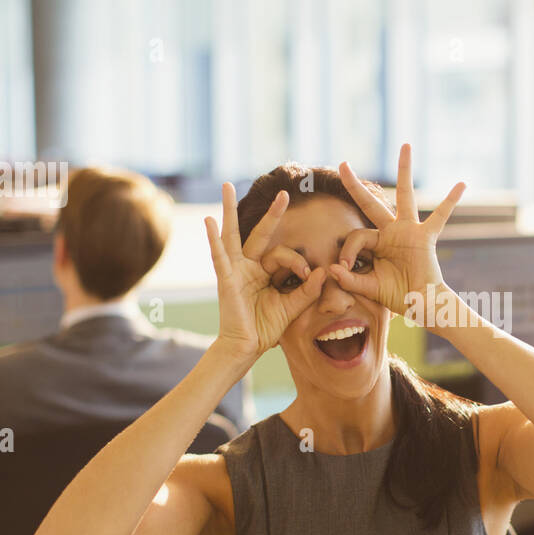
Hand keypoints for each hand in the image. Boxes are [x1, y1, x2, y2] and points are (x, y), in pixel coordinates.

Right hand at [204, 183, 327, 359]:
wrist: (247, 347)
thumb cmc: (265, 327)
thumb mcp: (292, 306)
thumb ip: (307, 290)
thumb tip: (324, 271)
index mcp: (263, 271)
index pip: (283, 254)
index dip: (298, 263)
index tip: (308, 276)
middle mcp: (248, 266)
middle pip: (259, 233)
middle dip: (271, 213)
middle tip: (283, 192)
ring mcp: (234, 270)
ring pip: (232, 234)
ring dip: (229, 210)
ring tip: (227, 186)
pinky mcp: (226, 280)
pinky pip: (219, 256)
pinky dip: (213, 239)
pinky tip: (209, 221)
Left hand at [329, 144, 465, 319]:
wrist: (423, 306)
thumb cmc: (398, 296)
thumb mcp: (369, 288)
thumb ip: (350, 280)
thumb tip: (331, 270)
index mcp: (376, 242)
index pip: (357, 235)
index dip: (347, 250)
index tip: (343, 268)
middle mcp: (391, 231)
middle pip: (371, 202)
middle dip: (355, 184)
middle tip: (342, 163)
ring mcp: (409, 230)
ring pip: (405, 195)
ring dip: (404, 170)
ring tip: (405, 146)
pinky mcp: (426, 237)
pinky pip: (440, 216)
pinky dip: (451, 201)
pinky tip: (461, 185)